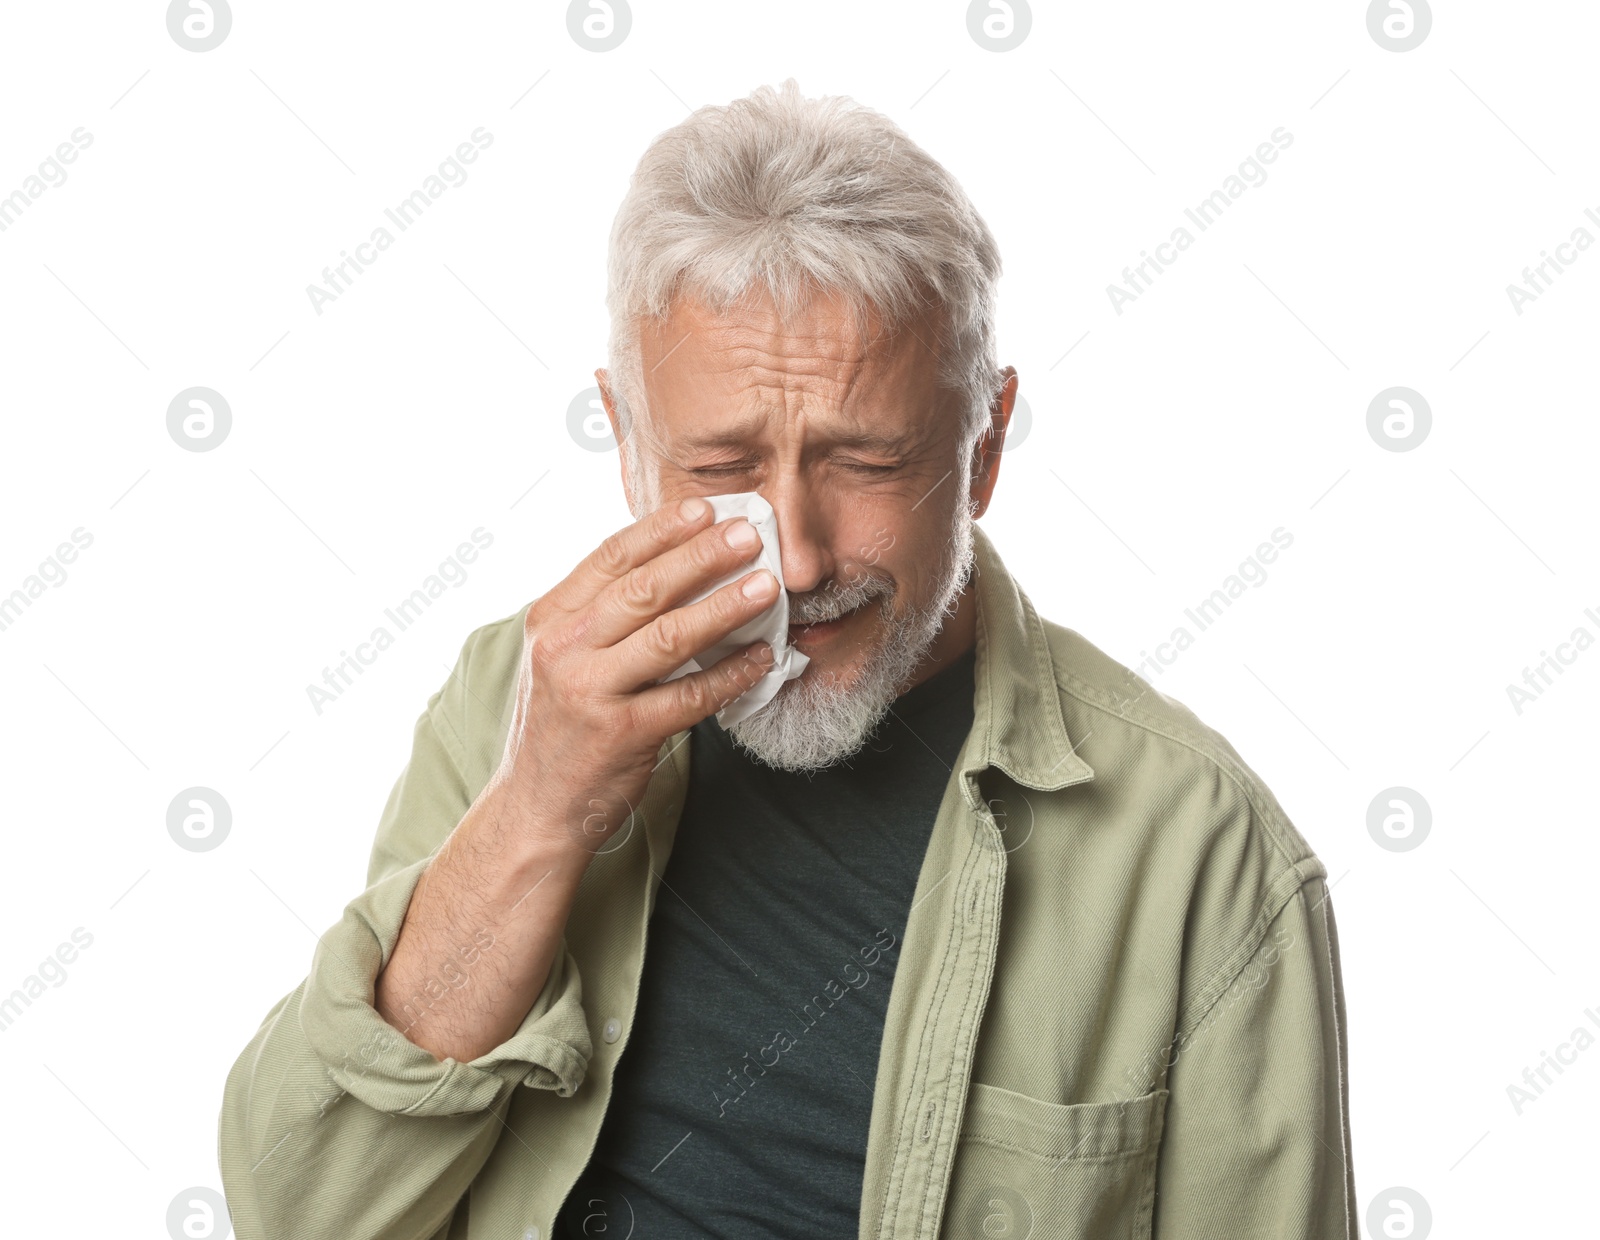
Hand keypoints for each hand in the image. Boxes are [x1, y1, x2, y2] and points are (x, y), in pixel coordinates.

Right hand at [491, 496, 778, 857]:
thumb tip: (677, 566)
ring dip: (725, 607)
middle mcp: (565, 649)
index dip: (661, 529)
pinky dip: (731, 673)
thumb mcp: (563, 656)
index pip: (610, 557)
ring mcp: (591, 692)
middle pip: (644, 588)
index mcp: (551, 618)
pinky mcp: (621, 734)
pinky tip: (761, 658)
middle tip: (749, 535)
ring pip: (669, 636)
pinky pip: (689, 696)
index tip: (705, 508)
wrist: (536, 806)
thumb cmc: (562, 724)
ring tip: (767, 587)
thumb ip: (604, 615)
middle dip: (702, 556)